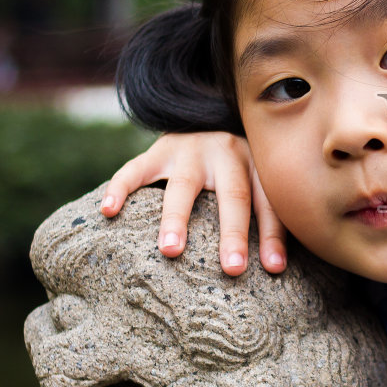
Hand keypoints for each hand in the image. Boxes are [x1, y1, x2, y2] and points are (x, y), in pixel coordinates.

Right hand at [100, 132, 285, 275]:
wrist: (206, 118)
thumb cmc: (239, 167)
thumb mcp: (259, 180)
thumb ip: (270, 212)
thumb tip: (279, 268)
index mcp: (256, 164)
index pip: (268, 203)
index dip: (272, 235)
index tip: (274, 268)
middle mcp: (227, 152)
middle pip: (232, 195)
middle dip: (234, 233)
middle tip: (233, 269)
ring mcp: (190, 149)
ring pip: (184, 185)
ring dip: (178, 218)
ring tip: (171, 251)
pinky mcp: (158, 150)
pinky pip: (134, 170)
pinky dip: (119, 189)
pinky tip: (107, 211)